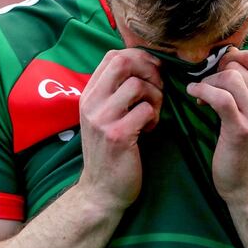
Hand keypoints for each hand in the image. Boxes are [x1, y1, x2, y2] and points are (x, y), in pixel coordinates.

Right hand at [78, 49, 162, 209]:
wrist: (100, 191)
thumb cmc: (109, 151)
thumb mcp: (105, 116)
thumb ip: (116, 92)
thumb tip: (145, 65)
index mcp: (89, 95)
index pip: (113, 56)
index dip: (140, 57)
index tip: (153, 73)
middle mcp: (91, 103)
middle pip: (124, 62)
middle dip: (150, 70)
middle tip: (158, 89)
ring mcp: (102, 119)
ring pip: (138, 85)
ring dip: (155, 96)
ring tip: (153, 114)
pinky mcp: (117, 135)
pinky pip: (146, 110)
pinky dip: (155, 117)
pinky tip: (149, 129)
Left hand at [187, 48, 247, 205]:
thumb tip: (226, 61)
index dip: (230, 57)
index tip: (216, 70)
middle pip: (237, 66)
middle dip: (214, 72)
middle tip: (206, 87)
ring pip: (228, 77)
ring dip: (207, 82)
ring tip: (200, 94)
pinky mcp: (241, 128)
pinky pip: (219, 97)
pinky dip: (202, 91)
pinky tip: (194, 95)